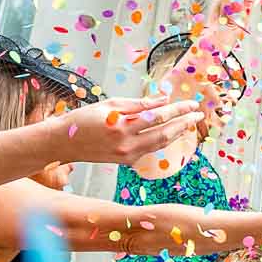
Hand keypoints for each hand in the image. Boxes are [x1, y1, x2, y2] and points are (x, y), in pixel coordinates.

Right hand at [54, 97, 203, 165]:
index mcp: (121, 126)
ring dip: (177, 133)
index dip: (178, 109)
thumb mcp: (110, 104)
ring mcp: (127, 156)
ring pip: (160, 144)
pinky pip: (149, 150)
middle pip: (164, 133)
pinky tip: (171, 133)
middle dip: (184, 123)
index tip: (191, 104)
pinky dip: (162, 141)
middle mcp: (126, 144)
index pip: (158, 116)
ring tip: (189, 123)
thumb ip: (139, 103)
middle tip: (198, 114)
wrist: (63, 143)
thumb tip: (163, 99)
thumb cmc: (83, 120)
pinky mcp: (125, 162)